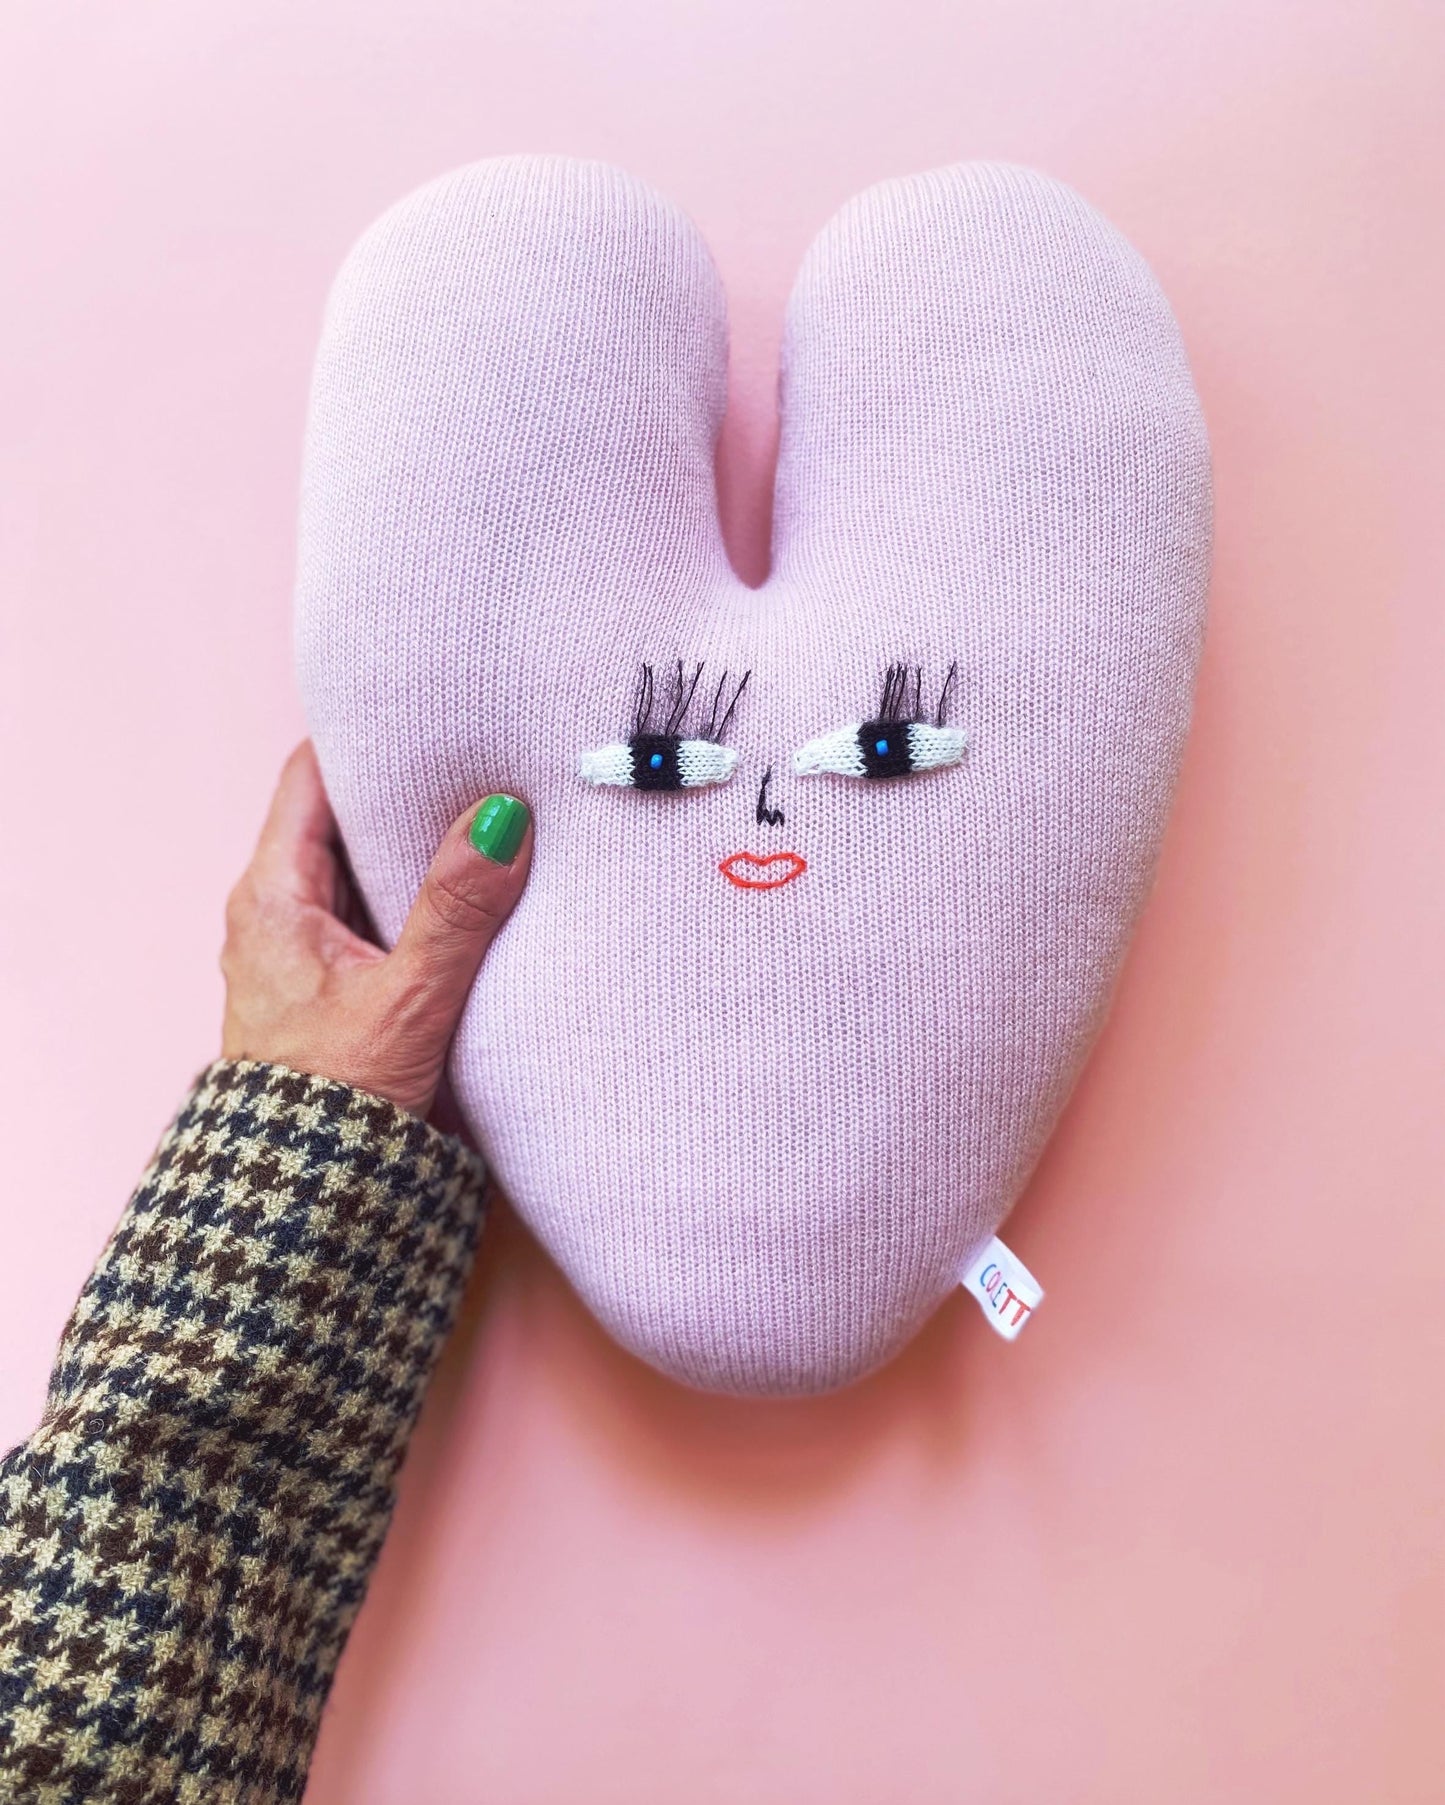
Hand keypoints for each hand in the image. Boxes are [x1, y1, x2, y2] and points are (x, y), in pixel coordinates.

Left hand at [221, 742, 531, 1118]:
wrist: (303, 1207)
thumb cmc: (334, 1109)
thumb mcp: (408, 1000)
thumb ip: (455, 911)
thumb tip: (500, 818)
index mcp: (272, 897)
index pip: (311, 776)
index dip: (368, 738)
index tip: (432, 713)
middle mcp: (277, 913)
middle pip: (342, 818)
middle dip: (409, 789)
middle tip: (483, 756)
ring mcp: (305, 952)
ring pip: (365, 870)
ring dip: (421, 849)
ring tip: (495, 812)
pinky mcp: (336, 988)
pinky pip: (380, 917)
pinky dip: (423, 898)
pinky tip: (479, 894)